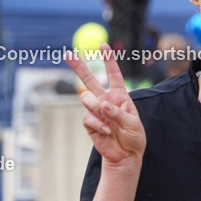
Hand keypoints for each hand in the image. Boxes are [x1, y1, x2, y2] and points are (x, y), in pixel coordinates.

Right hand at [65, 44, 144, 168]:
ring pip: (86, 98)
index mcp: (120, 96)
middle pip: (89, 79)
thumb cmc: (133, 137)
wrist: (125, 155)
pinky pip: (88, 117)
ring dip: (96, 107)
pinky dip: (98, 124)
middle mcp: (106, 100)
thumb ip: (118, 112)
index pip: (114, 74)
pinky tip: (107, 131)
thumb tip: (103, 104)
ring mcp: (96, 111)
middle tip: (66, 54)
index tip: (103, 45)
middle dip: (78, 66)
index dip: (109, 60)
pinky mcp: (89, 123)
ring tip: (109, 122)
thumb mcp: (133, 123)